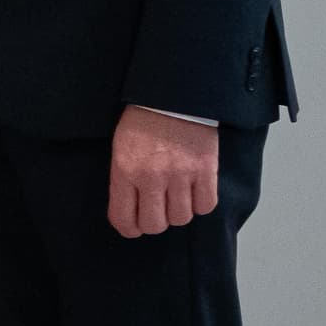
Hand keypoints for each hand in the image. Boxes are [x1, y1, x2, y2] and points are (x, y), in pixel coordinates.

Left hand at [108, 107, 219, 237]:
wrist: (172, 96)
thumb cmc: (143, 122)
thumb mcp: (120, 150)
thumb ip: (123, 180)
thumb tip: (130, 210)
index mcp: (125, 171)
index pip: (123, 218)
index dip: (129, 229)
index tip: (134, 227)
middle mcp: (152, 177)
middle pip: (155, 225)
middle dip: (155, 223)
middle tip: (157, 212)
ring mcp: (181, 174)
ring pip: (181, 218)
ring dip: (178, 212)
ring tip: (176, 197)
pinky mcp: (205, 169)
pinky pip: (206, 206)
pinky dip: (201, 204)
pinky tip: (195, 192)